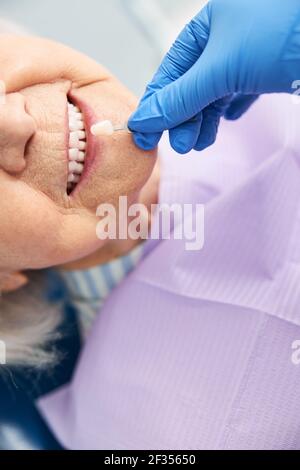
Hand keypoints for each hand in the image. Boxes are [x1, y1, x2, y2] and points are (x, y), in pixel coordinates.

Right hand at [129, 0, 299, 153]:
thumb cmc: (283, 33)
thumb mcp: (221, 69)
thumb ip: (182, 97)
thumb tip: (147, 119)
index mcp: (208, 24)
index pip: (171, 69)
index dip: (156, 103)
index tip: (144, 132)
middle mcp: (225, 36)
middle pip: (191, 84)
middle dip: (183, 117)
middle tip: (180, 145)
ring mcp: (247, 52)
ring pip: (214, 91)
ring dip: (204, 119)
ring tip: (199, 143)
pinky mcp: (268, 68)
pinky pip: (239, 91)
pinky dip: (230, 108)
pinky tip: (227, 119)